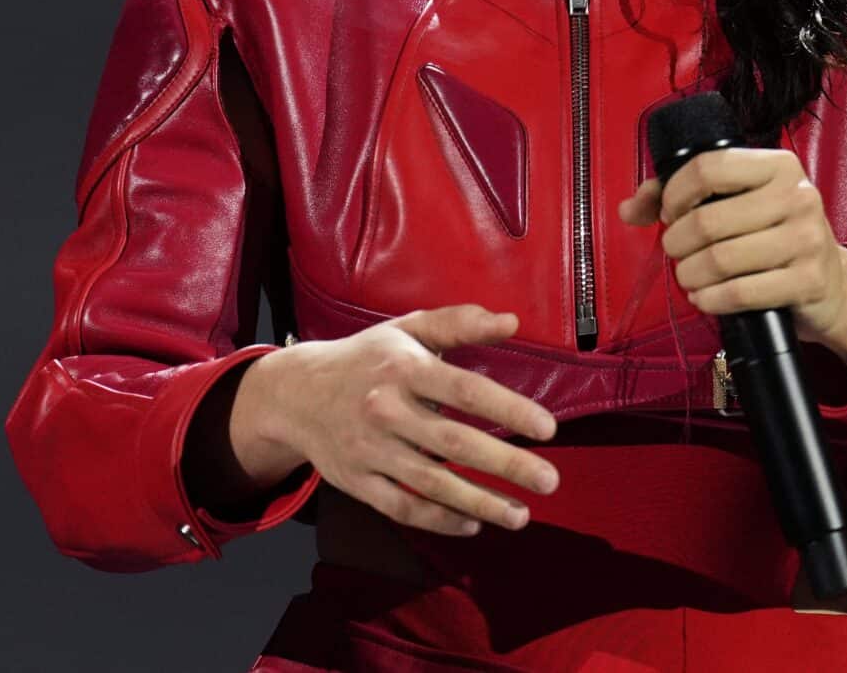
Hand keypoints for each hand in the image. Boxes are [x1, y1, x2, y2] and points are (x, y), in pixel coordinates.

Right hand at [247, 305, 560, 536]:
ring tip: (521, 514)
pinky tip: (472, 525)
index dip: (509, 409)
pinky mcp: (357, 482)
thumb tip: (512, 322)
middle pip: (454, 442)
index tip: (548, 428)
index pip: (464, 389)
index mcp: (404, 368)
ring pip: (431, 483)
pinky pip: (402, 507)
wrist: (296, 394)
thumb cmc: (366, 359)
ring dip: (480, 502)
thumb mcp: (407, 330)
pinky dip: (438, 520)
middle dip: (506, 464)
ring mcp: (370, 449)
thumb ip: (459, 324)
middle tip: (550, 480)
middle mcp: (386, 409)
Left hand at [618, 147, 846, 351]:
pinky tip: (705, 298)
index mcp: (778, 166)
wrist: (831, 284)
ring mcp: (806, 239)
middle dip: (677, 243)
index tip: (669, 214)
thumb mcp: (739, 203)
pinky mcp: (807, 281)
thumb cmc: (774, 236)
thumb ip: (680, 197)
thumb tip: (629, 209)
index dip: (675, 193)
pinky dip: (711, 300)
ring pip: (721, 259)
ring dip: (690, 274)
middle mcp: (797, 196)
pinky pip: (741, 293)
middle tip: (677, 252)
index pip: (708, 167)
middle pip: (708, 220)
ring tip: (689, 276)